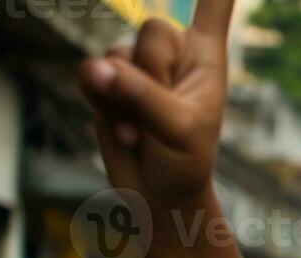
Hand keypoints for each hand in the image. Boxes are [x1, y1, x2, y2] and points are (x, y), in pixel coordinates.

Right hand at [77, 0, 233, 207]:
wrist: (158, 195)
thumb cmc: (185, 162)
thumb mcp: (177, 130)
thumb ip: (141, 95)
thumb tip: (98, 68)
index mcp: (207, 60)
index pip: (212, 6)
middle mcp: (173, 57)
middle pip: (152, 30)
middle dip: (152, 75)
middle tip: (164, 115)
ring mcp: (137, 69)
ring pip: (115, 53)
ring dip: (124, 99)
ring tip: (144, 130)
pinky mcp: (107, 84)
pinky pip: (89, 75)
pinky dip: (101, 106)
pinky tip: (121, 130)